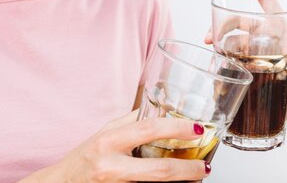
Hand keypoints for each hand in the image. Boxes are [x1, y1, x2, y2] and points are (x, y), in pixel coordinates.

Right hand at [23, 111, 209, 182]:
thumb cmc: (83, 158)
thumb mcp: (104, 133)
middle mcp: (111, 165)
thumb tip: (160, 110)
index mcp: (109, 141)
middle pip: (159, 170)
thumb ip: (131, 121)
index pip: (148, 130)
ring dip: (181, 182)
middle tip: (204, 166)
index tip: (196, 129)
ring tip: (195, 175)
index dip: (176, 128)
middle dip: (188, 169)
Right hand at [204, 0, 286, 110]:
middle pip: (237, 19)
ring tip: (210, 51)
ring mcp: (252, 47)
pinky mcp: (244, 62)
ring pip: (229, 37)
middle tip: (209, 38)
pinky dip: (219, 57)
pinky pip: (228, 55)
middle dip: (221, 24)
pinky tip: (214, 64)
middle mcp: (262, 32)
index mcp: (277, 24)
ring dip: (217, 40)